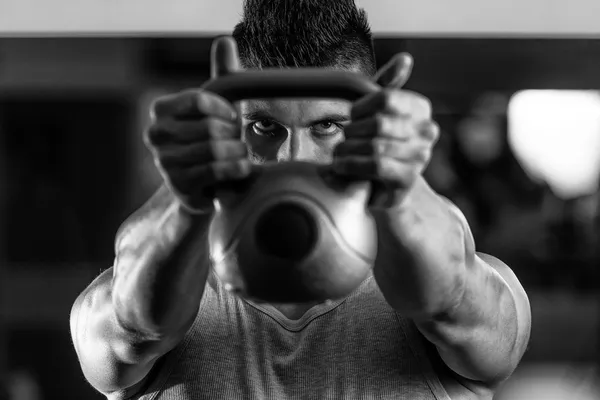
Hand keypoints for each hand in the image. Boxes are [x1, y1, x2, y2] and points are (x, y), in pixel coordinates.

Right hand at [144, 37, 250, 212]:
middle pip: (210, 127)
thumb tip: (225, 41)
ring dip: (237, 152)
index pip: (200, 100)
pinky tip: (242, 168)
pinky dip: (235, 169)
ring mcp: (164, 161)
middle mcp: (156, 134)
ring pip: (214, 149)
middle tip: (238, 140)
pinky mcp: (178, 185)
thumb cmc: (212, 138)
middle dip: (233, 134)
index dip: (225, 110)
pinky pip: (215, 171)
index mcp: (161, 110)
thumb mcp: (217, 107)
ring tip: (241, 154)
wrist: (205, 183)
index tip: (233, 118)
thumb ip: (222, 75)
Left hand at [332, 53, 439, 208]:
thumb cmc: (378, 144)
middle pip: (379, 123)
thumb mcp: (379, 112)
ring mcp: (420, 157)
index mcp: (421, 109)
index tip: (352, 116)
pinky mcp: (408, 180)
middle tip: (345, 139)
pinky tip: (342, 166)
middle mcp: (427, 132)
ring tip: (339, 154)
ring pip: (375, 146)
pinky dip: (352, 165)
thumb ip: (387, 85)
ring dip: (348, 150)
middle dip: (353, 132)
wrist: (384, 188)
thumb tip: (405, 58)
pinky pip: (376, 166)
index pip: (386, 98)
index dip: (361, 107)